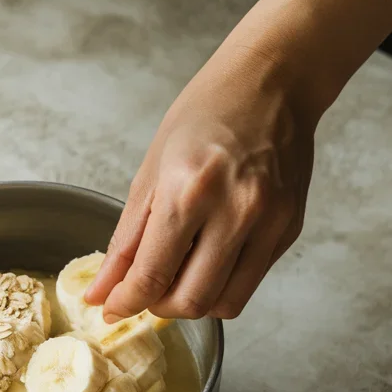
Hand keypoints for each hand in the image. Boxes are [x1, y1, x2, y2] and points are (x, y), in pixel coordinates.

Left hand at [86, 44, 316, 320]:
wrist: (272, 82)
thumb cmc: (206, 115)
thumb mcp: (150, 172)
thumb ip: (125, 241)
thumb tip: (102, 292)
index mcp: (189, 191)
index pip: (153, 275)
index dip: (127, 302)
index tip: (113, 308)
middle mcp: (235, 211)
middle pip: (192, 301)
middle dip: (160, 307)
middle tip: (147, 289)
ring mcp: (269, 223)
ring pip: (225, 303)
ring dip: (193, 302)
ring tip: (178, 273)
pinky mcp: (289, 230)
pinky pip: (251, 281)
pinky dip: (222, 283)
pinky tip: (208, 255)